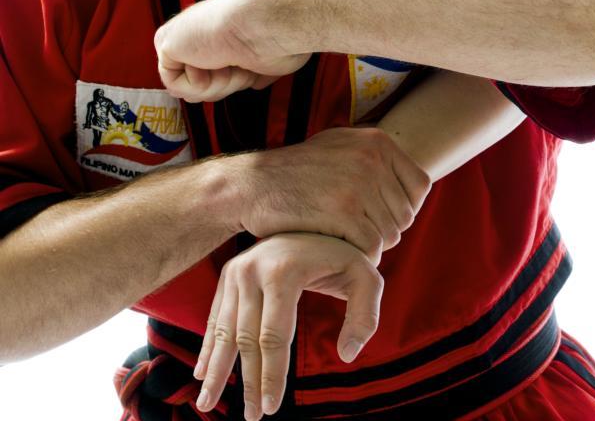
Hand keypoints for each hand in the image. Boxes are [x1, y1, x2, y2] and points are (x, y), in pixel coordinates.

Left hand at [154, 0, 309, 102]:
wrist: (267, 23)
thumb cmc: (279, 38)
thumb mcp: (270, 61)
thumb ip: (255, 71)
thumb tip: (255, 83)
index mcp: (223, 31)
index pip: (218, 72)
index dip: (237, 80)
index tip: (251, 65)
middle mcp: (200, 32)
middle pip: (203, 87)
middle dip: (226, 85)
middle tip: (241, 64)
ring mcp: (182, 37)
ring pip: (190, 89)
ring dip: (215, 84)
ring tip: (229, 60)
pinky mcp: (166, 44)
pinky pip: (175, 85)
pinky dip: (198, 83)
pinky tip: (211, 59)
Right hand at [194, 233, 382, 419]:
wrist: (312, 220)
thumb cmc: (342, 253)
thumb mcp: (364, 277)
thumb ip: (365, 315)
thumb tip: (348, 354)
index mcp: (284, 271)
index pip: (274, 336)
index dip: (272, 374)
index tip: (272, 406)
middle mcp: (252, 271)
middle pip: (246, 339)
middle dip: (248, 381)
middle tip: (252, 416)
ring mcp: (235, 272)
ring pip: (224, 332)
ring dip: (218, 372)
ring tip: (208, 405)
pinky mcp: (227, 275)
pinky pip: (215, 318)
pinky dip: (209, 348)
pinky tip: (203, 374)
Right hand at [232, 127, 431, 260]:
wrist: (252, 186)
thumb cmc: (297, 172)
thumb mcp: (340, 146)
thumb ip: (375, 158)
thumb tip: (418, 182)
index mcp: (378, 141)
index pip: (420, 185)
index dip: (406, 208)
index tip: (383, 218)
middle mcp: (373, 158)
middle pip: (406, 214)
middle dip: (387, 231)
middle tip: (360, 236)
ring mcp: (359, 184)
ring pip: (391, 234)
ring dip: (373, 247)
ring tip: (348, 244)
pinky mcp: (343, 212)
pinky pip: (371, 247)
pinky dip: (361, 257)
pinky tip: (341, 253)